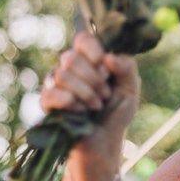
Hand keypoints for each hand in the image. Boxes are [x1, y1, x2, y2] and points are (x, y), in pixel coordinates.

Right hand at [40, 31, 139, 160]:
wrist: (105, 141)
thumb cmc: (117, 112)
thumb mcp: (131, 88)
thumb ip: (126, 68)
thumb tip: (108, 57)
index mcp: (90, 60)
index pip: (82, 39)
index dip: (92, 50)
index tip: (104, 66)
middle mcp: (71, 68)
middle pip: (70, 57)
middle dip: (92, 78)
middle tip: (105, 95)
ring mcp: (57, 85)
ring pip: (61, 75)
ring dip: (84, 92)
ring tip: (96, 106)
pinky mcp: (48, 103)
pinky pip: (50, 94)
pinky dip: (69, 102)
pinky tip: (80, 111)